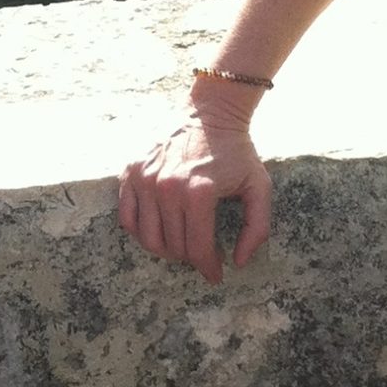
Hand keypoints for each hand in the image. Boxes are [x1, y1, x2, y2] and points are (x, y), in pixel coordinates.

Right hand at [117, 102, 272, 285]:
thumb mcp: (259, 186)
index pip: (197, 249)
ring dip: (166, 250)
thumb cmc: (237, 151)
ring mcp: (146, 178)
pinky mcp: (131, 171)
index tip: (216, 274)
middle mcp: (168, 187)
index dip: (208, 268)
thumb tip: (238, 262)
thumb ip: (257, 227)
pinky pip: (127, 217)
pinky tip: (158, 230)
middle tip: (202, 254)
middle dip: (190, 258)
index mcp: (200, 192)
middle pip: (173, 246)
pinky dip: (140, 232)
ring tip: (181, 245)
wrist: (211, 111)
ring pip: (148, 238)